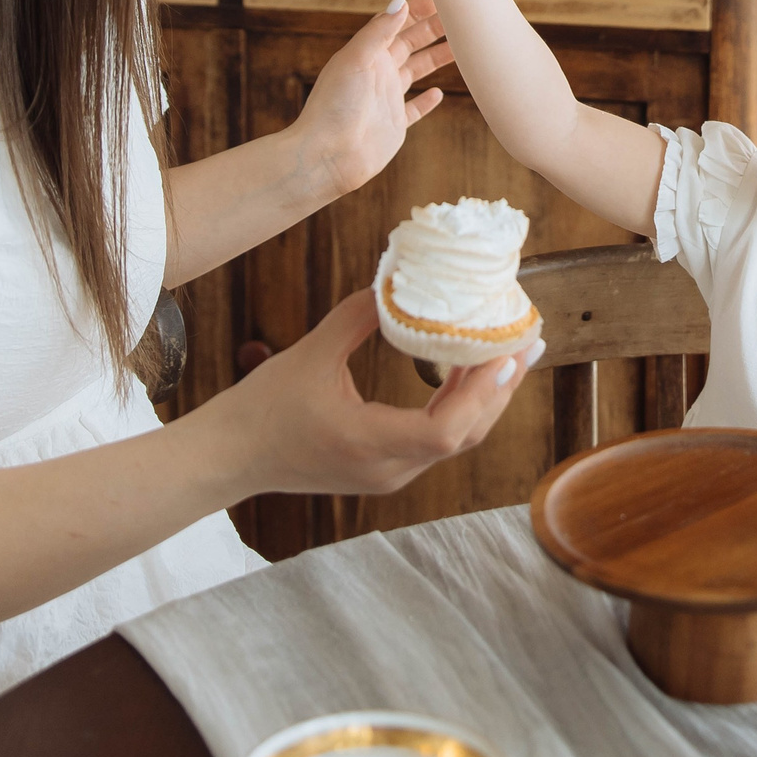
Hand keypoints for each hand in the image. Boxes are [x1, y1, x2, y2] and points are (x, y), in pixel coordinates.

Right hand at [205, 291, 541, 496]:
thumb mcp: (311, 353)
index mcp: (368, 444)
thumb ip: (359, 317)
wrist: (230, 457)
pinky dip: (459, 408)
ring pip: (454, 442)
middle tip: (527, 342)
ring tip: (509, 353)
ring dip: (484, 398)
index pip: (445, 432)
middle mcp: (387, 470)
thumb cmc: (263, 409)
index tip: (505, 354)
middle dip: (500, 389)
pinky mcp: (384, 470)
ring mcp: (388, 475)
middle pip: (463, 436)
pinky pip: (435, 442)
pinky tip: (467, 373)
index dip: (482, 394)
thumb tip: (397, 280)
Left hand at [292, 0, 450, 198]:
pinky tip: (439, 93)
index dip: (418, 9)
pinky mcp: (394, 124)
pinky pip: (414, 108)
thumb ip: (378, 31)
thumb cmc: (334, 107)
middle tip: (463, 17)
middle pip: (410, 43)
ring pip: (416, 71)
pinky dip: (427, 100)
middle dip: (434, 29)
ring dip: (436, 58)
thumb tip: (400, 1)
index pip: (396, 23)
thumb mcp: (356, 60)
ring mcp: (386, 98)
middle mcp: (377, 73)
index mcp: (367, 54)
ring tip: (462, 48)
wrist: (327, 156)